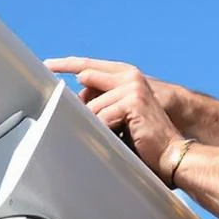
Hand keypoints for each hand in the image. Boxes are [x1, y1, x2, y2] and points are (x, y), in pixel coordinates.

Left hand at [46, 56, 187, 175]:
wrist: (171, 153)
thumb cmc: (144, 140)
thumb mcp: (119, 116)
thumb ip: (102, 103)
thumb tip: (74, 100)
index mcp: (127, 75)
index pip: (90, 66)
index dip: (66, 64)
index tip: (47, 65)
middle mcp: (130, 76)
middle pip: (86, 79)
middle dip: (76, 100)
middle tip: (67, 114)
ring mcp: (132, 87)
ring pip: (93, 105)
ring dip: (96, 125)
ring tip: (110, 138)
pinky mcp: (132, 101)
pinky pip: (102, 117)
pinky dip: (102, 131)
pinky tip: (112, 140)